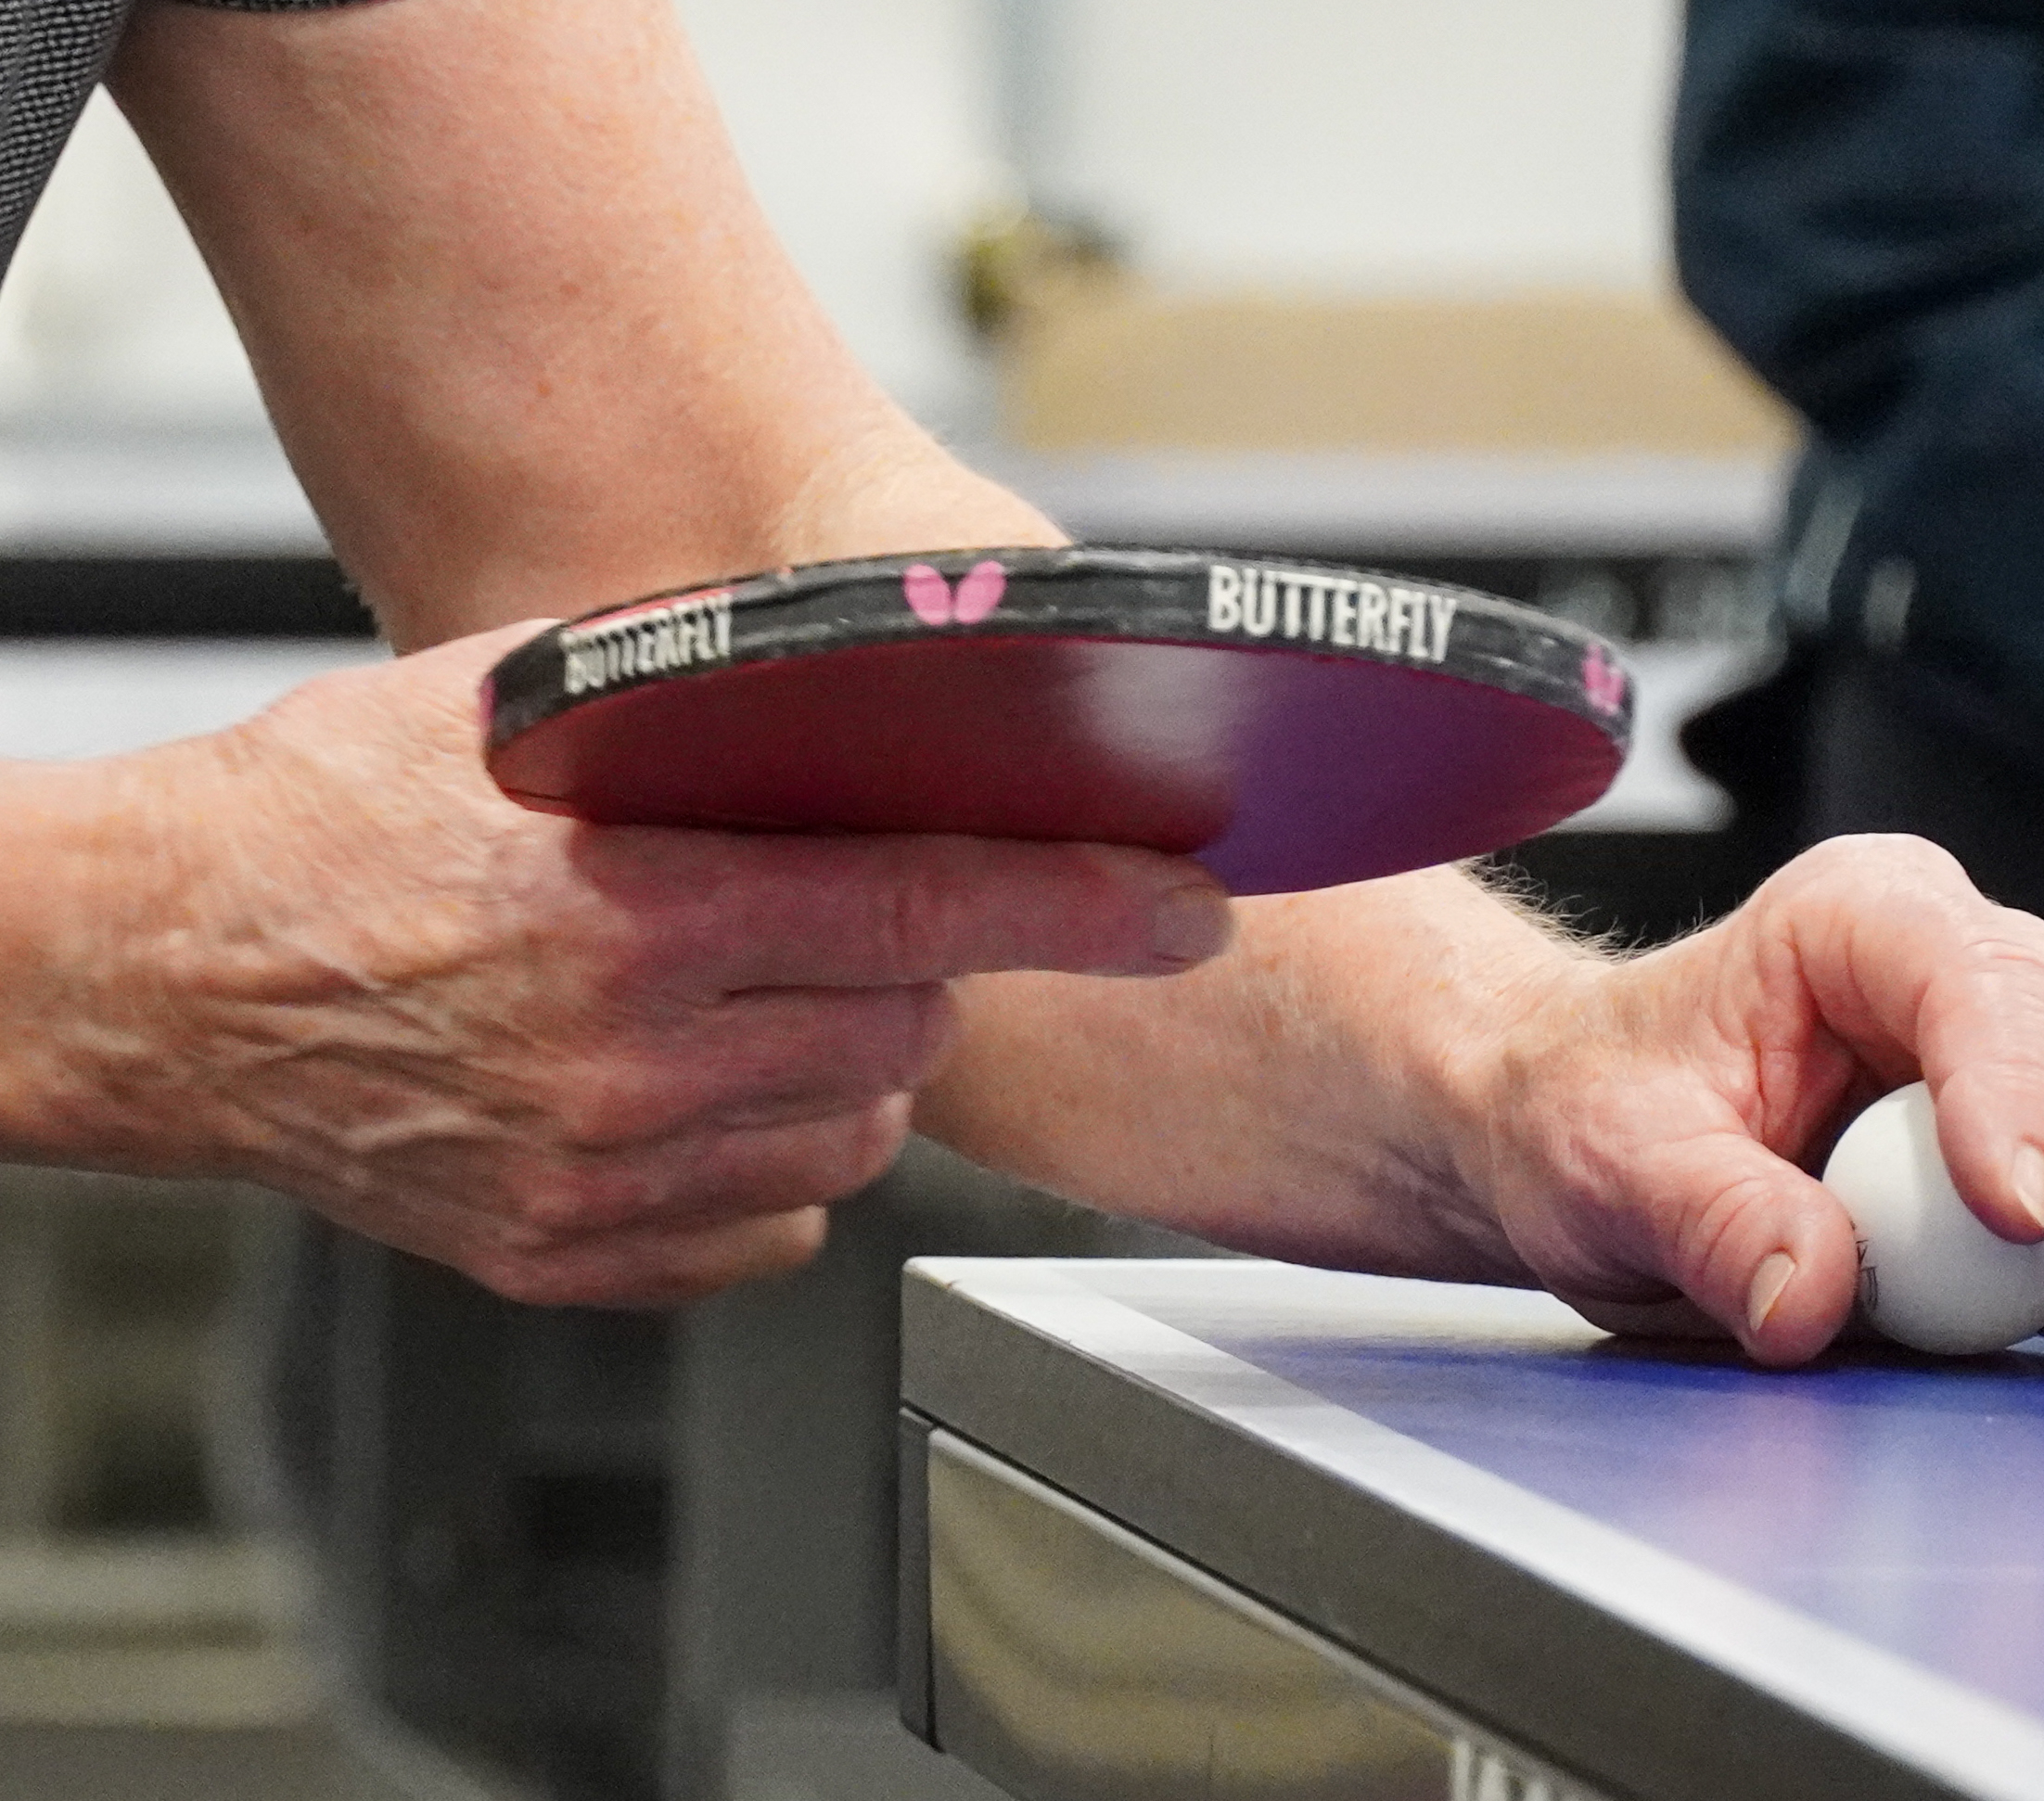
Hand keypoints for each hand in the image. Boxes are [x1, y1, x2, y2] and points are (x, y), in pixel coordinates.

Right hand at [18, 622, 1230, 1305]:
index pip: (926, 908)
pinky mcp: (569, 1255)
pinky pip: (773, 1223)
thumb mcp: (509, 708)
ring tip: (748, 988)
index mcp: (630, 910)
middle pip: (907, 1023)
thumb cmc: (316, 822)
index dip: (1083, 906)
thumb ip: (698, 713)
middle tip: (845, 908)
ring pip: (856, 1130)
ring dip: (849, 1056)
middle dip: (918, 963)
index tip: (1185, 909)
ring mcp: (601, 1178)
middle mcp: (629, 1063)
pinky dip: (775, 1154)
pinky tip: (699, 1081)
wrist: (156, 976)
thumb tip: (872, 699)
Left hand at [1462, 836, 2043, 1368]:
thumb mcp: (1607, 1161)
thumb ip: (1708, 1217)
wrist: (1570, 1146)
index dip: (2012, 1088)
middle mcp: (1961, 974)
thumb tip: (1811, 1294)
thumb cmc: (1586, 1109)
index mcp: (1855, 919)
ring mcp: (2018, 1073)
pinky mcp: (2038, 1174)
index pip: (1970, 979)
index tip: (2018, 1208)